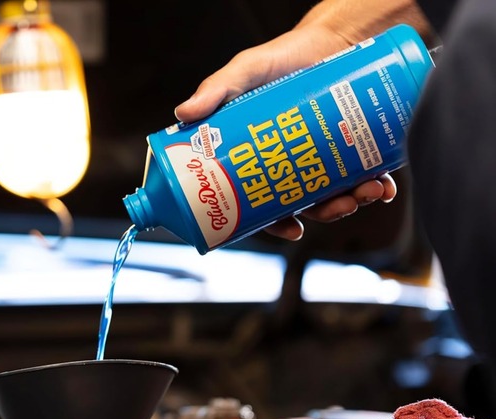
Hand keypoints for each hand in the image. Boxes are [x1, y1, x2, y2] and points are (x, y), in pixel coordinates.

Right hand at [174, 0, 429, 240]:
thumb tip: (183, 114)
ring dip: (354, 200)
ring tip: (367, 191)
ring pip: (337, 194)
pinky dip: (377, 185)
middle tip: (339, 206)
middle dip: (326, 212)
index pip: (262, 201)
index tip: (293, 229)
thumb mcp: (244, 72)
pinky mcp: (352, 148)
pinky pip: (364, 176)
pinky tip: (383, 184)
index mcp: (258, 158)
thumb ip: (216, 89)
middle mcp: (290, 164)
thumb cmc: (280, 59)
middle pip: (305, 203)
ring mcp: (323, 158)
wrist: (328, 41)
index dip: (276, 222)